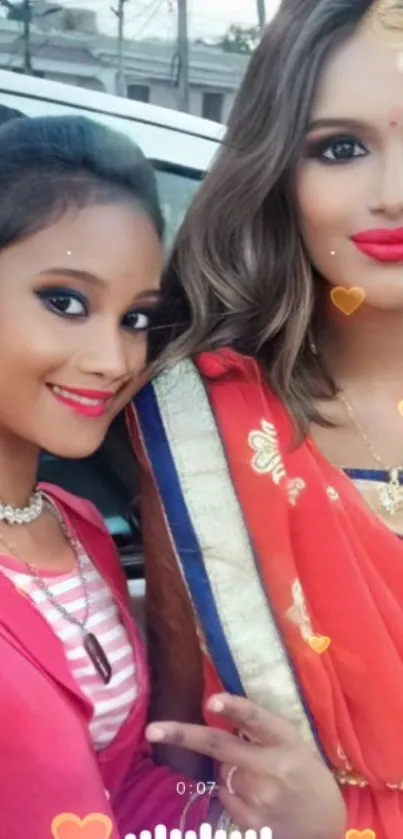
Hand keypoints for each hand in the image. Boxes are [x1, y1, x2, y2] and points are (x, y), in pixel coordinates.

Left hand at [146, 693, 345, 838]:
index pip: (256, 718)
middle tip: (153, 729)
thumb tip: (218, 715)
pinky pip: (224, 797)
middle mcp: (273, 767)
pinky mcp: (252, 823)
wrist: (325, 829)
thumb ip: (262, 732)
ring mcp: (261, 798)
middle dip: (182, 735)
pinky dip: (230, 792)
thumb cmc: (307, 778)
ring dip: (225, 768)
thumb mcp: (295, 746)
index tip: (210, 700)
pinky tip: (254, 797)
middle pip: (219, 747)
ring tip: (253, 775)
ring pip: (220, 772)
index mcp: (287, 740)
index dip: (233, 707)